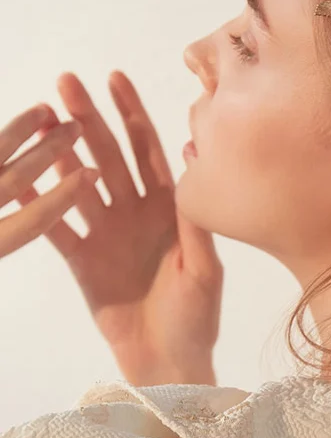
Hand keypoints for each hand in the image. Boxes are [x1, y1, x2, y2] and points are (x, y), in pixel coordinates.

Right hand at [17, 71, 223, 385]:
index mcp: (169, 209)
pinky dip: (36, 204)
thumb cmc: (197, 315)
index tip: (115, 78)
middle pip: (107, 157)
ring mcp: (105, 233)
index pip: (148, 151)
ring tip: (38, 118)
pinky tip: (17, 178)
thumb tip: (191, 156)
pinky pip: (54, 226)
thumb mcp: (205, 266)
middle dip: (89, 119)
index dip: (132, 114)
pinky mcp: (81, 260)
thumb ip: (195, 218)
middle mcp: (135, 212)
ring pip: (76, 182)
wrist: (168, 359)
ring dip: (58, 151)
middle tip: (66, 83)